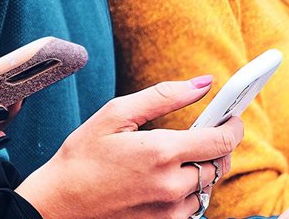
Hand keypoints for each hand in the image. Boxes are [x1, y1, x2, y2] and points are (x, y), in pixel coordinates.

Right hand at [16, 77, 243, 218]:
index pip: (223, 141)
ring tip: (173, 159)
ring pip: (207, 186)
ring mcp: (168, 211)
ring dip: (200, 170)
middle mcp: (170, 186)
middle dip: (216, 146)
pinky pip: (191, 206)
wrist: (54, 207)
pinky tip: (164, 180)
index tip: (231, 118)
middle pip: (220, 164)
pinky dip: (187, 191)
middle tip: (199, 135)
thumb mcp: (116, 114)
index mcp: (161, 153)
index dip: (233, 126)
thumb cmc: (82, 157)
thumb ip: (165, 95)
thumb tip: (204, 83)